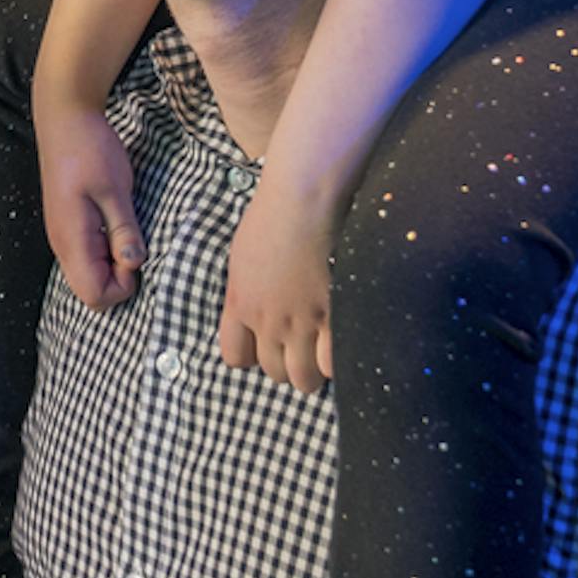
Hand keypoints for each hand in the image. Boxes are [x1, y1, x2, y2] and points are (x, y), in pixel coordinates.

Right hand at [36, 96, 144, 308]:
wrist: (64, 118)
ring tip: (126, 228)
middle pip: (90, 291)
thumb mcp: (115, 188)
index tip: (135, 250)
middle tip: (133, 240)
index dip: (123, 285)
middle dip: (119, 278)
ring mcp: (61, 235)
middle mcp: (61, 244)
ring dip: (113, 263)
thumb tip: (134, 264)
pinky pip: (86, 256)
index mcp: (72, 238)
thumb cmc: (90, 148)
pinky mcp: (67, 224)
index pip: (95, 295)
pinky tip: (116, 223)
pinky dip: (105, 251)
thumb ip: (124, 230)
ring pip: (88, 274)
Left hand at [215, 175, 336, 389]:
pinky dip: (338, 360)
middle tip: (303, 346)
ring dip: (313, 370)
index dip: (253, 355)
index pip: (235, 357)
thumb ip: (244, 291)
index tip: (267, 344)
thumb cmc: (272, 216)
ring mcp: (301, 323)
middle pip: (275, 372)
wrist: (305, 199)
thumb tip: (249, 313)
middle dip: (288, 364)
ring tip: (323, 352)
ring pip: (304, 378)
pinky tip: (342, 341)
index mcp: (240, 304)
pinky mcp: (334, 319)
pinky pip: (333, 364)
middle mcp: (267, 321)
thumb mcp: (242, 257)